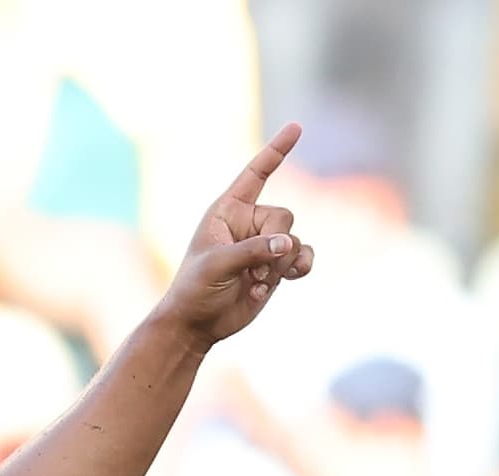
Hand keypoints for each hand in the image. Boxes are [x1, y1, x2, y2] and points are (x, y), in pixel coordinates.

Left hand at [153, 125, 314, 350]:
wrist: (197, 324)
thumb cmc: (194, 289)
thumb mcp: (216, 265)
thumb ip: (252, 250)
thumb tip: (289, 245)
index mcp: (227, 211)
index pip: (256, 174)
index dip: (276, 151)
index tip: (296, 127)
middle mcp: (248, 222)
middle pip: (284, 217)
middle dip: (273, 244)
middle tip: (250, 268)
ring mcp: (265, 243)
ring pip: (295, 239)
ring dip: (280, 263)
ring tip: (253, 280)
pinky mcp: (277, 264)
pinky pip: (304, 255)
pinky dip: (300, 267)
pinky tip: (289, 279)